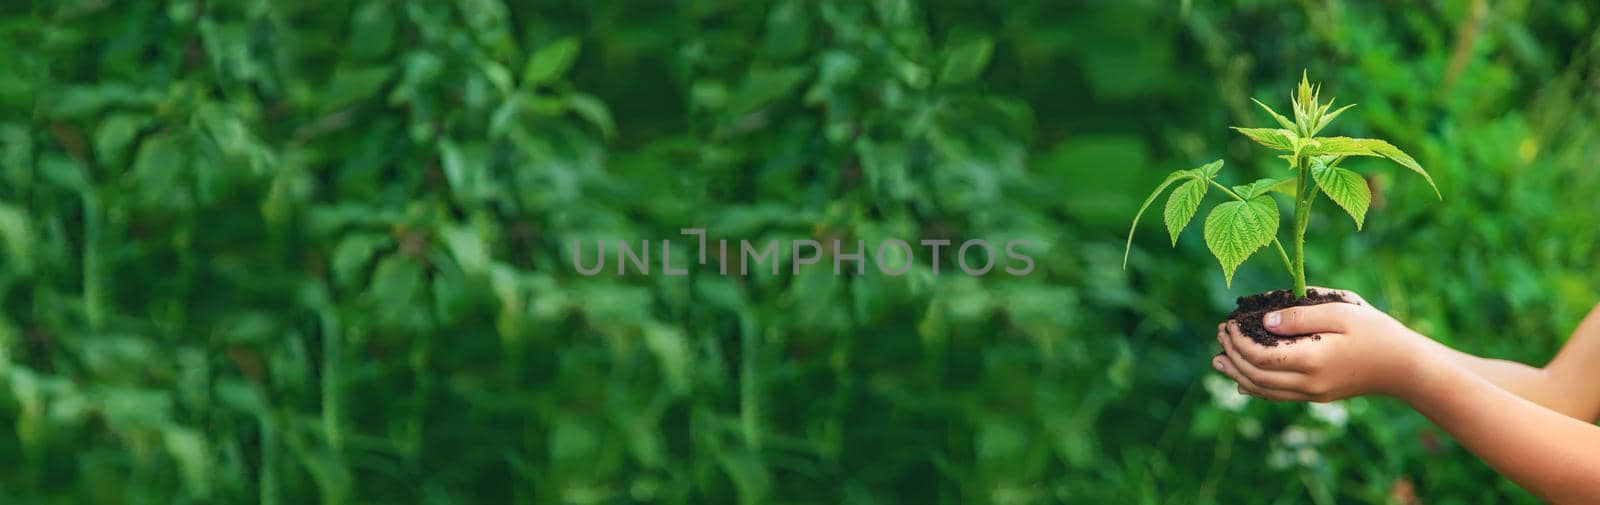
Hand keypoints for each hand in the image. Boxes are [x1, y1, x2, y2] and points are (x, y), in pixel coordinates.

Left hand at [1210, 289, 1438, 401]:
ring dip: (1237, 374)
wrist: (1405, 367)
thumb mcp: (1341, 311)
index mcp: (1313, 359)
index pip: (1261, 355)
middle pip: (1256, 375)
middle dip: (1233, 354)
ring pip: (1263, 390)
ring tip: (1218, 359)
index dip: (1239, 340)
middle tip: (1219, 333)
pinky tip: (1241, 381)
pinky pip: (1277, 396)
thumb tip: (1265, 321)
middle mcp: (1309, 382)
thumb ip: (1301, 315)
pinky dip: (1255, 388)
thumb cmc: (1376, 332)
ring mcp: (1312, 393)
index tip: (1229, 323)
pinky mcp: (1317, 396)